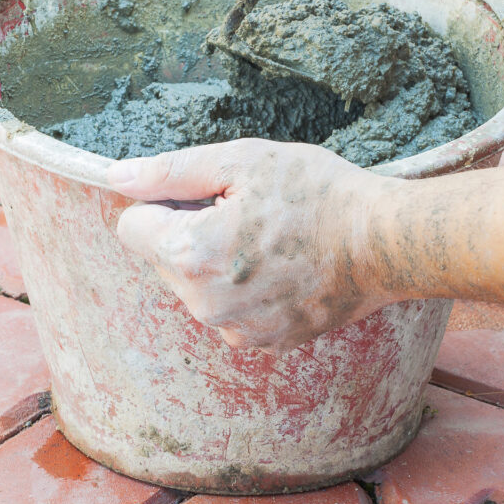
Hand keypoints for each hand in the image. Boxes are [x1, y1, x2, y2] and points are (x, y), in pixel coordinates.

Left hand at [107, 139, 400, 353]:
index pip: (132, 225)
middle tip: (247, 212)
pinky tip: (283, 266)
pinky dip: (244, 287)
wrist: (386, 241)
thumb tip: (117, 177)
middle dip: (190, 231)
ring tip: (270, 239)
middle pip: (163, 257)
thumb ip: (170, 171)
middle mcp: (204, 304)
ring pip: (195, 284)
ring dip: (217, 260)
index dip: (166, 201)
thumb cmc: (317, 192)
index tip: (209, 196)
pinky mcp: (263, 342)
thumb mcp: (240, 161)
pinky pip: (228, 308)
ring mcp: (235, 330)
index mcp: (190, 254)